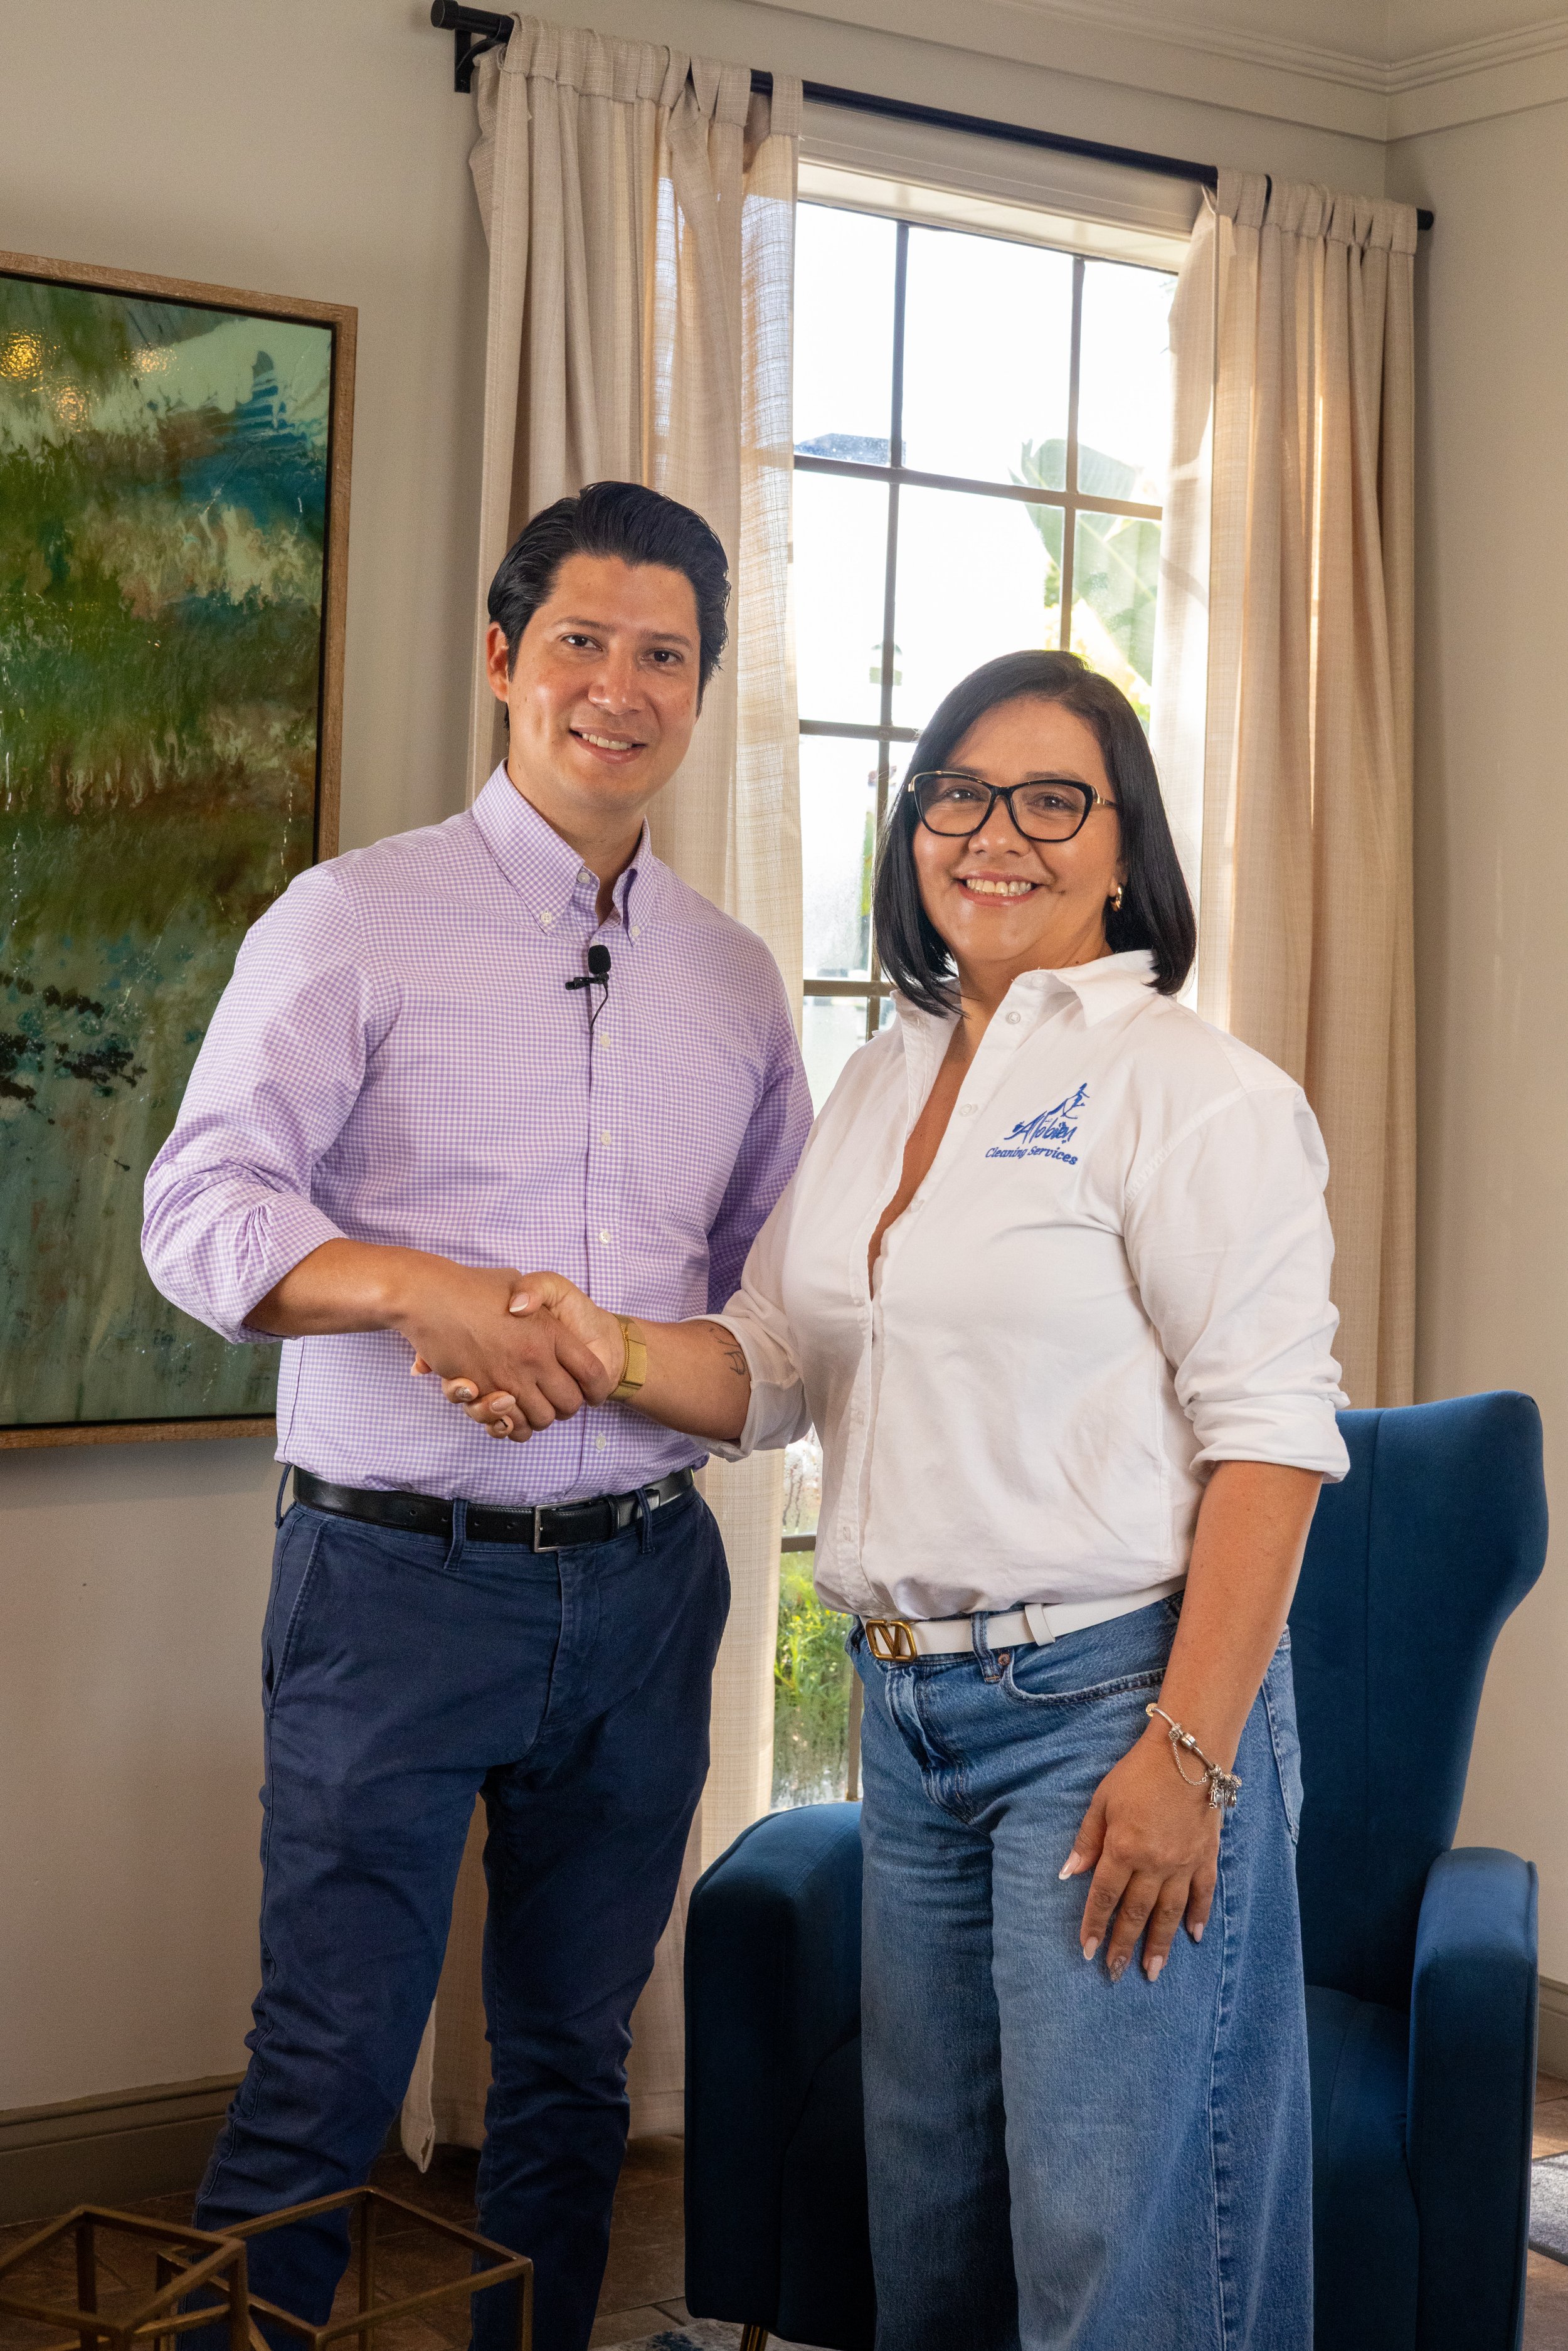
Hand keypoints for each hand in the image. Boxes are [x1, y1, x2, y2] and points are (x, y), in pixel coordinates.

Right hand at [413, 1272, 625, 1441]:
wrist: (429, 1295)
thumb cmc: (471, 1286)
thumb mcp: (514, 1280)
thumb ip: (533, 1294)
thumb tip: (533, 1311)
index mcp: (550, 1332)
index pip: (592, 1372)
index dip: (595, 1384)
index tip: (586, 1386)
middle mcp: (534, 1358)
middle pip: (570, 1403)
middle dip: (565, 1406)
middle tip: (551, 1396)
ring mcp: (508, 1378)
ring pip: (540, 1419)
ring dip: (535, 1417)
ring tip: (525, 1402)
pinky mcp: (482, 1392)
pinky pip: (508, 1425)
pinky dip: (509, 1426)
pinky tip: (503, 1412)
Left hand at [1060, 1719, 1221, 1982]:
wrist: (1188, 1753)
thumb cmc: (1137, 1773)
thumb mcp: (1102, 1800)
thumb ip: (1087, 1839)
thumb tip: (1068, 1873)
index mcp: (1123, 1848)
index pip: (1105, 1897)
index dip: (1095, 1925)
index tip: (1088, 1951)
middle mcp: (1154, 1862)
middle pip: (1136, 1912)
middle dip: (1124, 1945)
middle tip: (1116, 1974)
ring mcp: (1184, 1862)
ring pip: (1170, 1912)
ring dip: (1160, 1944)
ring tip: (1152, 1971)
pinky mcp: (1206, 1856)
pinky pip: (1203, 1893)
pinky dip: (1199, 1916)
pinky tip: (1194, 1937)